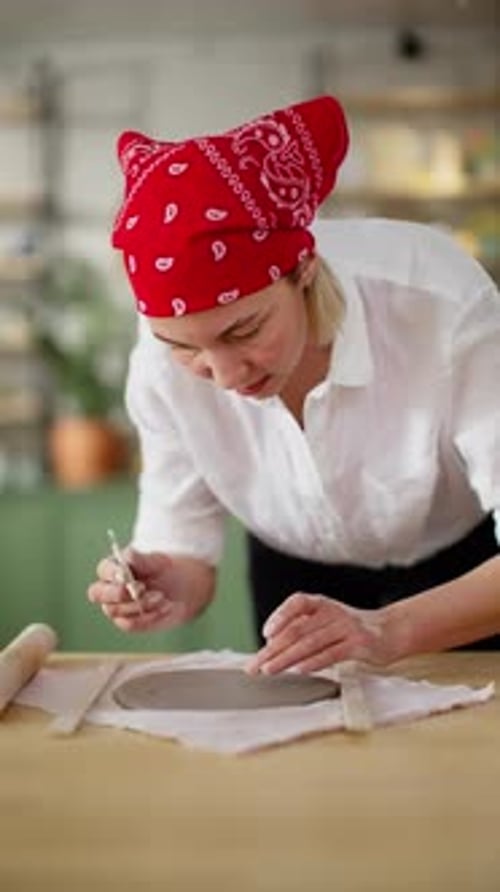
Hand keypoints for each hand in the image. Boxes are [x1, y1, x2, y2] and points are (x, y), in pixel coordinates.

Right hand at [87, 548, 207, 632]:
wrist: (181, 589)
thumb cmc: (163, 570)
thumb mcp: (157, 561)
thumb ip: (142, 559)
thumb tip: (129, 555)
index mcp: (112, 568)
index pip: (103, 571)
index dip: (113, 573)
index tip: (126, 574)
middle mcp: (108, 589)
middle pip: (97, 594)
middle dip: (119, 593)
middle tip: (142, 588)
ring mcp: (115, 607)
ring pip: (115, 610)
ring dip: (140, 604)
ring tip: (162, 597)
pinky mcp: (127, 622)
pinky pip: (130, 624)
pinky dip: (149, 616)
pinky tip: (165, 607)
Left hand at [246, 592, 391, 674]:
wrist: (391, 631)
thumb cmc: (351, 629)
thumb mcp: (326, 622)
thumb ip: (302, 629)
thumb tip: (271, 646)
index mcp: (322, 604)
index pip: (297, 602)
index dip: (280, 616)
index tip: (265, 634)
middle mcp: (333, 612)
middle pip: (297, 629)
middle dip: (273, 649)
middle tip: (255, 665)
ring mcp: (346, 627)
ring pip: (310, 642)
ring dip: (286, 658)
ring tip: (270, 670)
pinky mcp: (359, 643)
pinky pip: (332, 653)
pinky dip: (313, 662)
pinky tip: (299, 670)